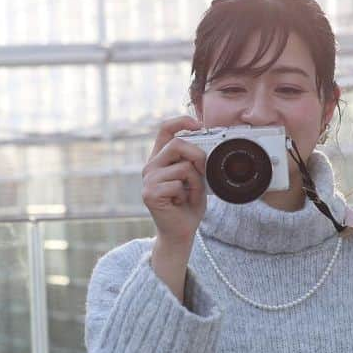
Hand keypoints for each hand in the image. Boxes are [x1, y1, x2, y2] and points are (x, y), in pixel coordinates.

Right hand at [142, 115, 207, 244]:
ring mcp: (148, 180)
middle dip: (198, 155)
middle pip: (176, 144)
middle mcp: (151, 166)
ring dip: (195, 182)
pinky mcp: (149, 193)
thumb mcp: (195, 177)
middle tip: (204, 171)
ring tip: (191, 194)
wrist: (180, 231)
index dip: (181, 121)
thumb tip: (204, 148)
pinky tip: (182, 202)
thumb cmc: (188, 204)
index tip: (199, 123)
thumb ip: (194, 162)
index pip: (165, 130)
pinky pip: (177, 185)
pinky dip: (188, 194)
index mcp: (160, 158)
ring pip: (182, 167)